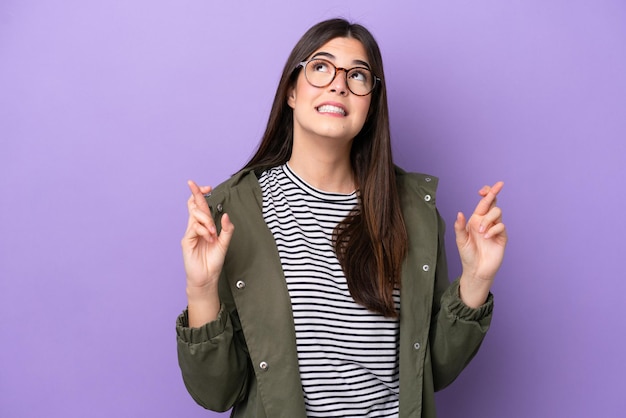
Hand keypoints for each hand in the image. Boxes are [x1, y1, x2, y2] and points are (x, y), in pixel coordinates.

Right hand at [181, 180, 234, 290]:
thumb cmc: (213, 261)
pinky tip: (209, 238)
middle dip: (196, 194)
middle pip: (194, 206)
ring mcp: (190, 234)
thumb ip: (227, 230)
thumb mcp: (224, 244)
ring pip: (195, 216)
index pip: (200, 206)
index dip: (200, 195)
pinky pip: (194, 228)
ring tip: (213, 233)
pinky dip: (203, 230)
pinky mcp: (187, 241)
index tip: (206, 186)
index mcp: (204, 226)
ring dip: (206, 220)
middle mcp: (196, 228)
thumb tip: (225, 215)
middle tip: (198, 185)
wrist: (207, 278)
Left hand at [454, 182, 506, 306]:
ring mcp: (495, 229)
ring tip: (481, 232)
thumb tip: (459, 213)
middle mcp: (486, 222)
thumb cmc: (467, 255)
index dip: (487, 192)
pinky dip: (493, 230)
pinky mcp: (502, 237)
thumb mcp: (460, 240)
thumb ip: (459, 227)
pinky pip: (501, 226)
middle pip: (493, 203)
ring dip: (488, 220)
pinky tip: (487, 238)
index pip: (484, 202)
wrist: (476, 270)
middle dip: (493, 194)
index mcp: (476, 220)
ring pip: (497, 213)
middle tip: (490, 191)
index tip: (484, 189)